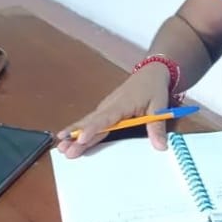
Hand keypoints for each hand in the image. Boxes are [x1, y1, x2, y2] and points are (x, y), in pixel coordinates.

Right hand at [56, 64, 172, 157]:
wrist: (150, 73)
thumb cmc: (153, 89)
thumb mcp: (159, 107)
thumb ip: (157, 127)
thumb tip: (161, 147)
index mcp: (122, 105)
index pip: (105, 119)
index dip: (93, 129)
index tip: (81, 138)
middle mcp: (109, 106)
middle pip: (91, 123)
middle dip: (76, 136)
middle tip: (63, 149)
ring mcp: (105, 108)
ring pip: (88, 123)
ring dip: (74, 134)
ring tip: (60, 147)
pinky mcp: (105, 111)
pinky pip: (91, 122)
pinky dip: (79, 130)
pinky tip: (70, 140)